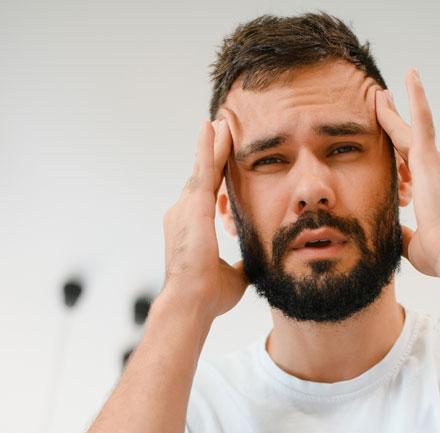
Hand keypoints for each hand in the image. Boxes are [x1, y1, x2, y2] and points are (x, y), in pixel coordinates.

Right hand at [161, 119, 247, 320]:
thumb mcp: (233, 275)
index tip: (220, 163)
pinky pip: (204, 169)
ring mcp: (185, 208)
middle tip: (217, 130)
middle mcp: (182, 214)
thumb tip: (256, 262)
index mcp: (191, 229)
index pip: (206, 196)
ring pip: (202, 169)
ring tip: (220, 123)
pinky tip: (214, 128)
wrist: (192, 302)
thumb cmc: (208, 296)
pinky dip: (209, 147)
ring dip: (212, 145)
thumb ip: (241, 263)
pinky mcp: (194, 205)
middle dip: (211, 154)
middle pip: (201, 177)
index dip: (214, 179)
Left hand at [375, 69, 439, 276]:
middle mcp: (438, 170)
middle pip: (408, 141)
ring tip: (383, 91)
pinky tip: (410, 76)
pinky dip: (416, 97)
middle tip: (384, 103)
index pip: (409, 166)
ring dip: (395, 109)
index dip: (397, 154)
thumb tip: (395, 236)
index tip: (390, 144)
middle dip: (395, 123)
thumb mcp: (414, 243)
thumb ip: (404, 234)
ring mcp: (435, 161)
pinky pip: (422, 120)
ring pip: (409, 128)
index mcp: (434, 188)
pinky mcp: (430, 157)